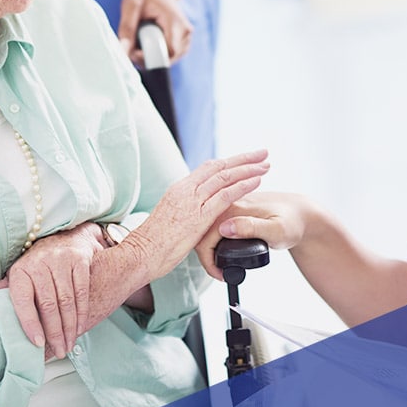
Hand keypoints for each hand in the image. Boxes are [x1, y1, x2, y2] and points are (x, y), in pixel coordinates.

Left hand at [6, 222, 107, 358]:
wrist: (66, 236)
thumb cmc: (37, 263)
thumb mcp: (17, 273)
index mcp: (20, 270)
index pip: (23, 301)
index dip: (30, 323)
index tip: (38, 343)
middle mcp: (40, 263)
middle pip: (49, 304)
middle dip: (55, 332)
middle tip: (59, 351)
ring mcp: (61, 260)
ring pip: (67, 300)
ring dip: (70, 326)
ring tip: (69, 344)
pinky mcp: (79, 260)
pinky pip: (82, 291)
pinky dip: (83, 312)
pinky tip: (81, 327)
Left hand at [115, 0, 192, 65]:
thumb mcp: (131, 5)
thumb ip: (127, 27)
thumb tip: (123, 50)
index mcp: (175, 21)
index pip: (169, 52)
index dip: (151, 58)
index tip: (134, 52)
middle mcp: (185, 32)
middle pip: (168, 59)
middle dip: (148, 58)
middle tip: (133, 46)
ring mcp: (186, 40)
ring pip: (168, 61)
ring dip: (152, 57)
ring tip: (141, 40)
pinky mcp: (183, 45)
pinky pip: (169, 58)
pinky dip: (156, 55)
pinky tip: (149, 42)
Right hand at [123, 149, 270, 279]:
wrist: (140, 253)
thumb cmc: (152, 244)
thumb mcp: (168, 220)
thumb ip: (183, 211)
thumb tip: (192, 213)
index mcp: (179, 189)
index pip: (208, 168)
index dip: (229, 162)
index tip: (245, 159)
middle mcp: (186, 189)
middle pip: (219, 166)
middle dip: (243, 159)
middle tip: (263, 153)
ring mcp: (192, 201)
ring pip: (225, 177)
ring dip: (248, 169)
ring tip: (266, 165)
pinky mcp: (198, 215)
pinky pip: (225, 195)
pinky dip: (243, 186)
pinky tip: (257, 181)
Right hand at [195, 191, 312, 281]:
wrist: (302, 214)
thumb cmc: (293, 222)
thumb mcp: (276, 229)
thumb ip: (251, 228)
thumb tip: (225, 228)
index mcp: (234, 207)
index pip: (205, 234)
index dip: (207, 259)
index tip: (219, 274)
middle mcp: (229, 203)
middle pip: (201, 231)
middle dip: (204, 256)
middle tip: (219, 273)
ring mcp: (230, 206)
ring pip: (205, 228)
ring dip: (207, 248)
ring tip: (219, 266)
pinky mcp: (233, 210)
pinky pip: (213, 225)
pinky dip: (212, 241)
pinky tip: (221, 252)